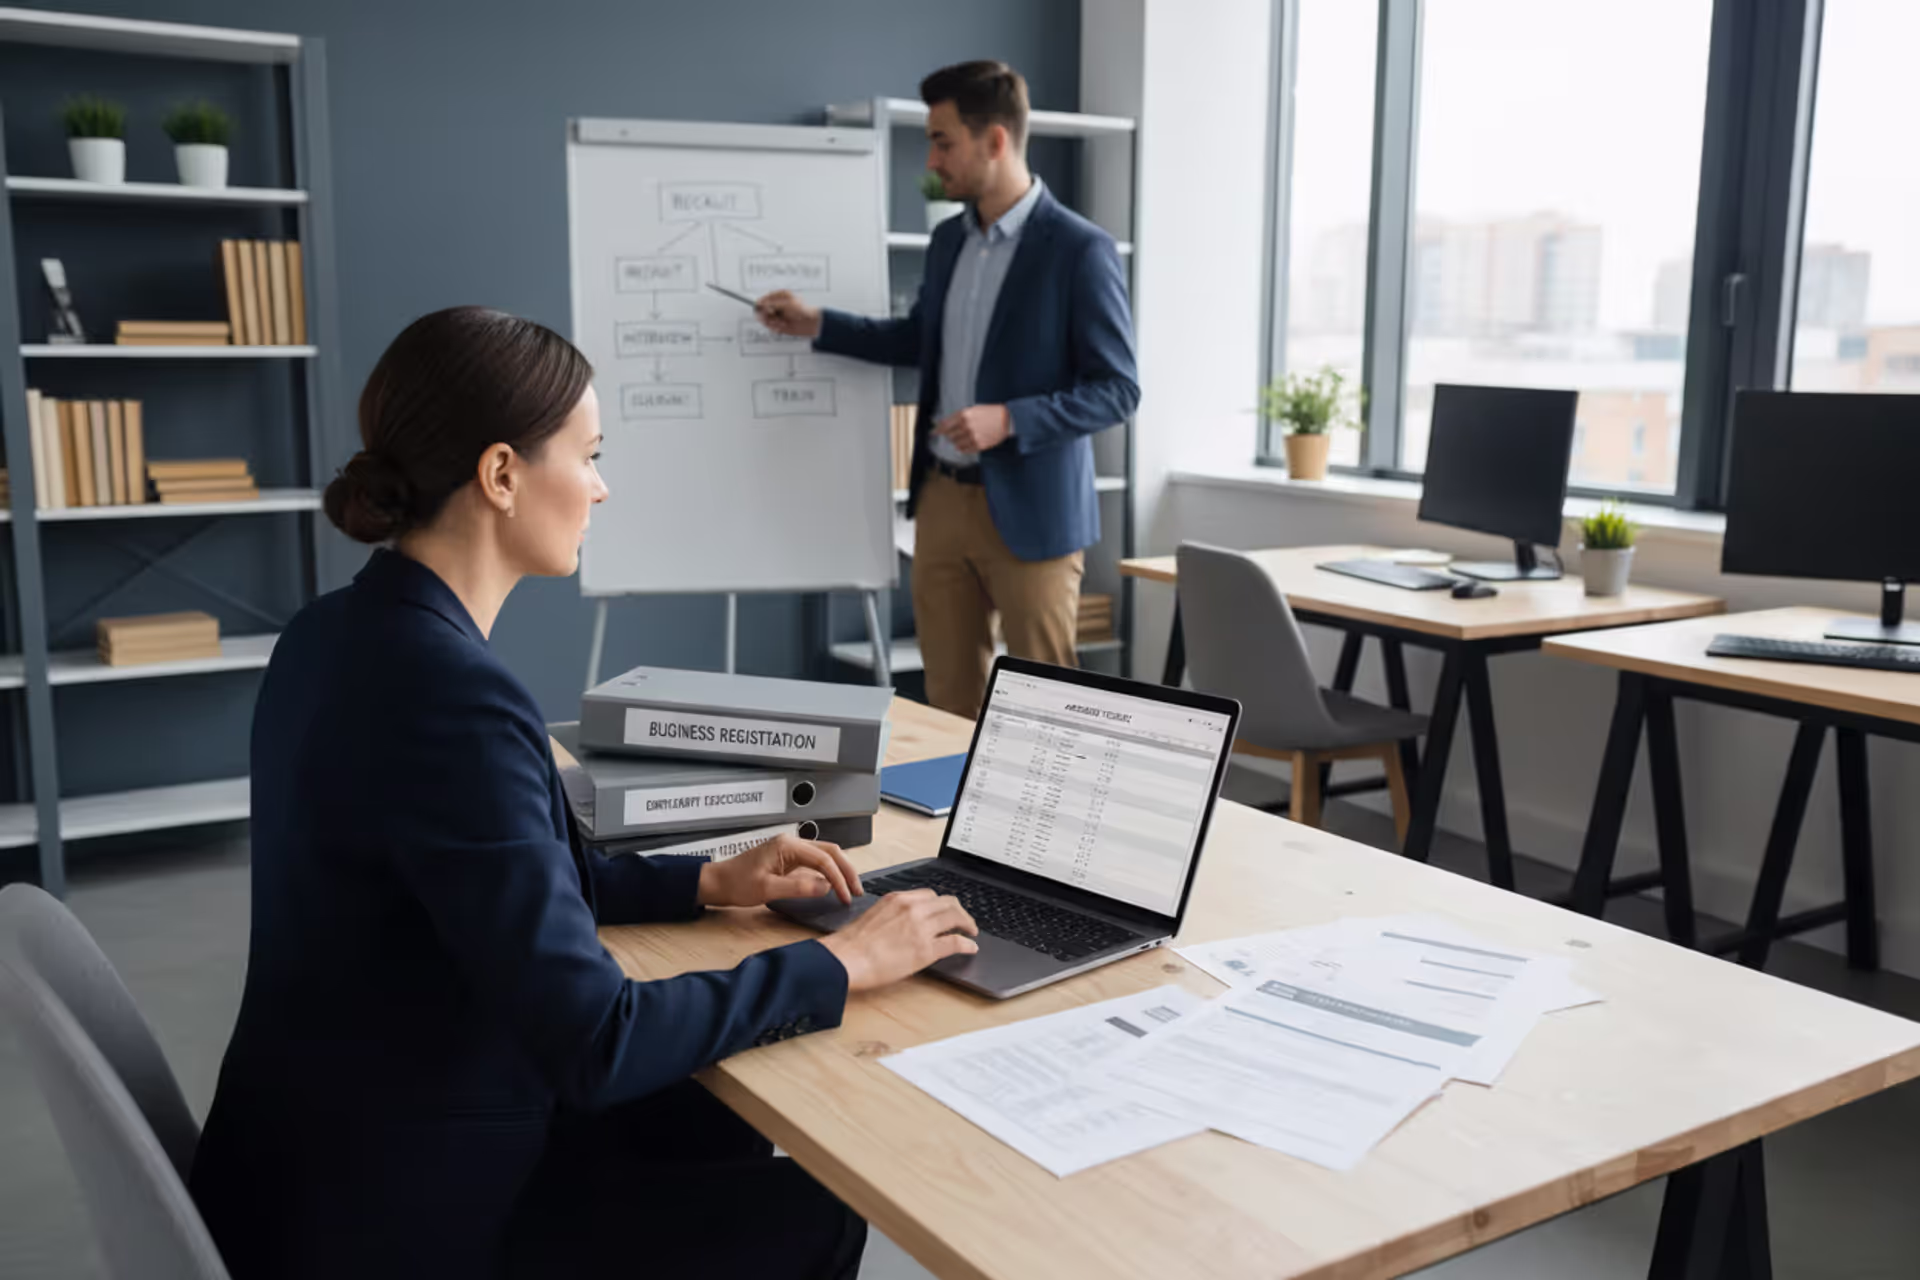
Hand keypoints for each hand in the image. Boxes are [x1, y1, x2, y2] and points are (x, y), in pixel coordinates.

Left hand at [696, 834, 859, 908]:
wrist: (718, 882)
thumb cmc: (736, 884)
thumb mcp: (767, 889)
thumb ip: (798, 888)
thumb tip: (826, 887)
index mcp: (787, 846)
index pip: (823, 859)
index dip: (838, 878)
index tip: (845, 897)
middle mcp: (792, 843)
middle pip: (830, 851)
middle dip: (846, 870)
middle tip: (857, 891)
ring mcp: (791, 850)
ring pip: (825, 855)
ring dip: (839, 870)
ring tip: (850, 889)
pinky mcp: (789, 859)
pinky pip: (815, 862)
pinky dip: (828, 872)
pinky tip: (833, 885)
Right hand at [755, 290, 821, 337]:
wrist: (810, 323)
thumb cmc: (802, 310)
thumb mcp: (786, 303)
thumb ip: (772, 303)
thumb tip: (760, 303)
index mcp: (780, 296)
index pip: (765, 298)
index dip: (762, 303)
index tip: (762, 307)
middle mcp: (777, 305)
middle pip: (763, 309)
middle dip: (767, 313)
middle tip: (774, 314)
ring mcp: (777, 315)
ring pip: (765, 318)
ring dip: (773, 321)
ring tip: (782, 321)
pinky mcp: (778, 324)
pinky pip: (770, 326)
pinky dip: (775, 327)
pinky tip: (783, 325)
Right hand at [820, 889, 979, 992]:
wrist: (846, 958)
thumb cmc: (852, 943)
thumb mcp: (874, 916)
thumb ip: (894, 914)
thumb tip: (905, 923)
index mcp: (899, 899)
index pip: (930, 895)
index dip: (942, 904)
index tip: (946, 910)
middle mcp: (913, 908)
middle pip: (948, 903)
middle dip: (959, 911)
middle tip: (964, 920)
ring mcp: (921, 928)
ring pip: (955, 918)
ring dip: (967, 924)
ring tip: (971, 931)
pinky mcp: (926, 949)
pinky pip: (955, 942)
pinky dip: (966, 944)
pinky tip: (970, 947)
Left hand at [934, 405, 1010, 452]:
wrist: (1006, 420)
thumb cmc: (989, 412)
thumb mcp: (973, 409)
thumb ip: (957, 416)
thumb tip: (942, 422)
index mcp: (964, 415)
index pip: (945, 425)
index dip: (938, 430)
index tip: (933, 433)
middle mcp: (967, 426)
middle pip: (950, 435)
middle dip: (948, 435)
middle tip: (950, 435)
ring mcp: (973, 437)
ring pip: (956, 443)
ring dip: (955, 442)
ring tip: (959, 439)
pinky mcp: (979, 445)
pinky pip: (965, 450)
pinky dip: (962, 449)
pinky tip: (963, 446)